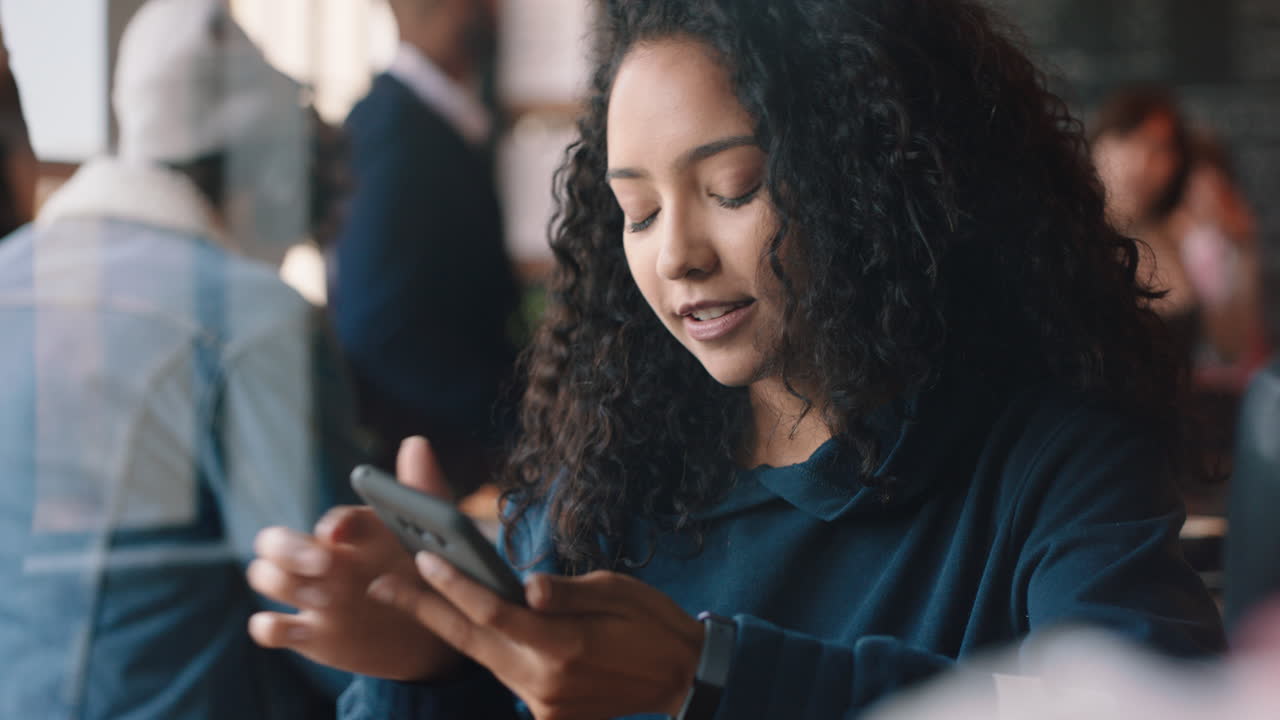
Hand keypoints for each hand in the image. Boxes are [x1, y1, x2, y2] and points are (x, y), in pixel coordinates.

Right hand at [246, 437, 463, 679]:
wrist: (433, 636)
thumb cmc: (427, 575)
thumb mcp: (432, 538)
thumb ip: (423, 493)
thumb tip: (416, 442)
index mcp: (352, 535)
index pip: (332, 521)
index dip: (333, 524)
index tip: (340, 532)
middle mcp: (322, 561)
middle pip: (273, 541)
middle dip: (288, 548)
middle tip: (324, 563)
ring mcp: (310, 597)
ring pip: (265, 576)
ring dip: (284, 583)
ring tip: (326, 598)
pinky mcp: (307, 634)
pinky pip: (267, 628)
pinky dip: (270, 626)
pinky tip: (299, 628)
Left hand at [370, 555, 703, 719]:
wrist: (682, 678)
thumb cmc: (651, 621)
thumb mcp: (615, 590)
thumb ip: (565, 593)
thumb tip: (525, 587)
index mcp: (564, 646)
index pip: (493, 613)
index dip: (454, 585)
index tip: (423, 559)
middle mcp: (545, 682)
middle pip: (471, 641)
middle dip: (423, 611)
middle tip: (381, 585)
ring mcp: (544, 704)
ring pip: (484, 659)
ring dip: (451, 627)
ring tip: (416, 595)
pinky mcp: (547, 716)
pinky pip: (507, 676)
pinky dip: (489, 648)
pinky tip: (471, 621)